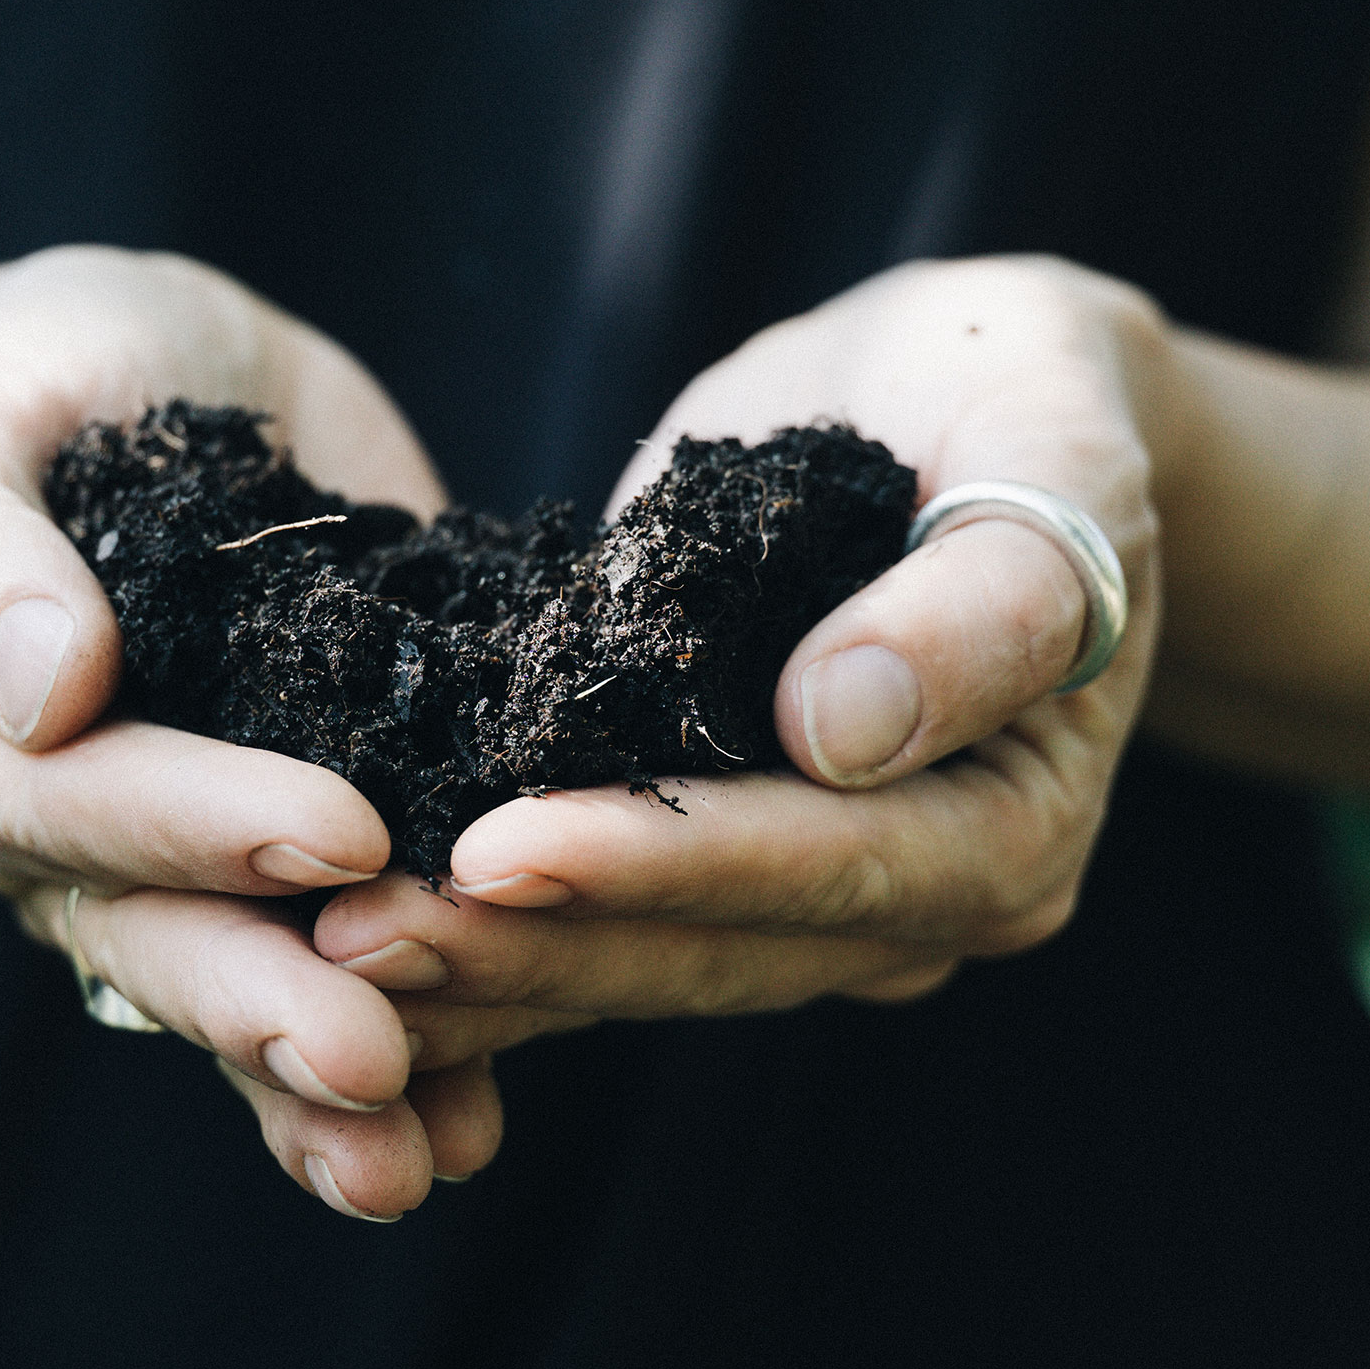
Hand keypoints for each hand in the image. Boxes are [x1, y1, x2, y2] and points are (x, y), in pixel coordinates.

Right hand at [0, 245, 502, 1220]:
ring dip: (326, 1089)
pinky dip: (407, 1058)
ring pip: (236, 997)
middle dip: (266, 1008)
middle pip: (153, 941)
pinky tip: (481, 1126)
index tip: (332, 838)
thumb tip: (40, 689)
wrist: (148, 388)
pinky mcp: (282, 877)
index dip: (196, 825)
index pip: (73, 804)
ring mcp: (171, 875)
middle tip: (376, 1067)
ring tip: (427, 1157)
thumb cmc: (59, 376)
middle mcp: (58, 841)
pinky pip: (328, 983)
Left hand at [312, 255, 1169, 1062]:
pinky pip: (603, 925)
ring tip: (319, 955)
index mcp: (1014, 824)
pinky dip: (487, 942)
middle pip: (714, 949)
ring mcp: (824, 907)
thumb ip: (985, 600)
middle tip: (350, 943)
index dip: (663, 863)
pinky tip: (348, 946)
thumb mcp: (1050, 448)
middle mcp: (923, 901)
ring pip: (644, 964)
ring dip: (485, 970)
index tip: (502, 852)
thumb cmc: (1023, 398)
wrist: (978, 402)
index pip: (830, 865)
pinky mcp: (728, 869)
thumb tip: (840, 730)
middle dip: (531, 948)